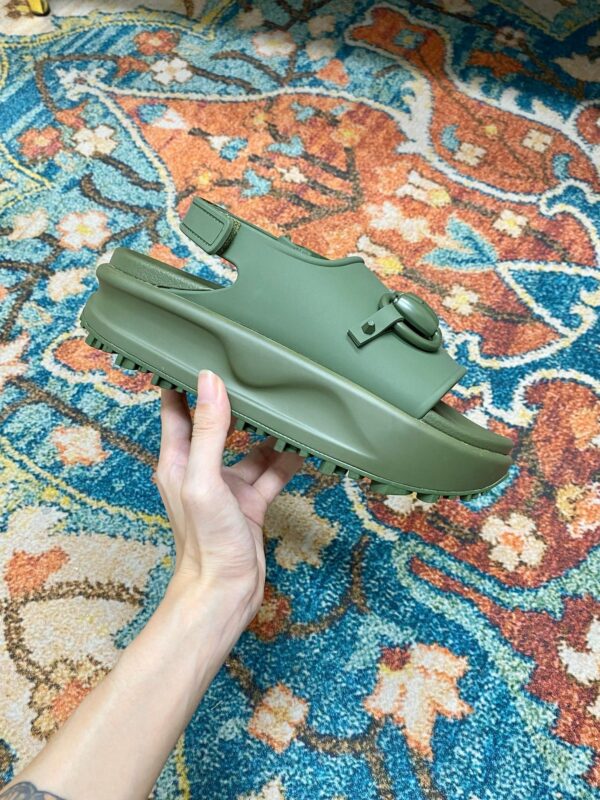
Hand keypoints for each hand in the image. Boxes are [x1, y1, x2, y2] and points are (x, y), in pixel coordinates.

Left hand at [155, 370, 304, 627]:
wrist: (225, 593)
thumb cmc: (205, 539)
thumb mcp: (204, 480)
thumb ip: (208, 431)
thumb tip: (210, 380)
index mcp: (178, 459)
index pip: (176, 408)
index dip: (184, 380)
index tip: (201, 350)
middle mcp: (200, 468)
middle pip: (216, 422)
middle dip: (233, 399)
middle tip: (254, 368)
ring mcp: (227, 486)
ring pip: (250, 447)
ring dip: (267, 431)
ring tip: (288, 404)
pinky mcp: (250, 502)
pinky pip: (271, 473)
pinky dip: (286, 461)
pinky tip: (305, 447)